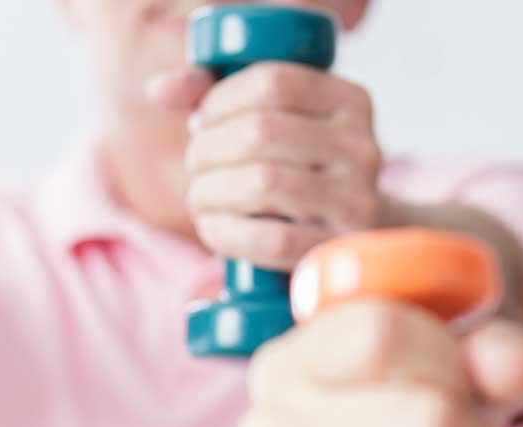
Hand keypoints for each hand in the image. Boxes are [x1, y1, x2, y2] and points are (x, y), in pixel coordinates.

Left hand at [148, 63, 382, 269]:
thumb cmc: (299, 169)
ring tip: (199, 196)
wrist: (356, 233)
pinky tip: (213, 228)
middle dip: (207, 149)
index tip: (201, 122)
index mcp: (350, 101)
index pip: (273, 82)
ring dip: (210, 190)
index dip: (220, 100)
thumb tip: (158, 90)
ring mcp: (358, 199)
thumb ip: (216, 95)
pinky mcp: (340, 248)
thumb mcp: (274, 121)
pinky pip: (272, 240)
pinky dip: (227, 233)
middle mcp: (364, 145)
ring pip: (262, 182)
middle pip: (260, 131)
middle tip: (194, 165)